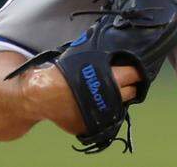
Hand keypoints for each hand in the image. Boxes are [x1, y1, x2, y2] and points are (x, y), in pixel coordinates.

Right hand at [23, 63, 143, 134]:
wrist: (40, 95)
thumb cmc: (62, 73)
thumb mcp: (84, 57)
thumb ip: (102, 57)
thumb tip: (117, 50)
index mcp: (111, 78)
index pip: (135, 74)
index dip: (136, 70)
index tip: (135, 68)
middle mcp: (110, 98)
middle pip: (131, 91)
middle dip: (130, 84)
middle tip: (123, 79)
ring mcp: (102, 114)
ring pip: (121, 105)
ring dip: (119, 98)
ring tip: (110, 90)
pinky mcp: (93, 126)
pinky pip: (106, 117)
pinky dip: (104, 109)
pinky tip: (98, 102)